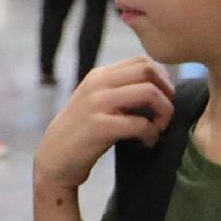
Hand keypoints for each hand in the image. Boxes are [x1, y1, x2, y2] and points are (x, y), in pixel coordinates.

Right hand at [34, 59, 175, 210]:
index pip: (142, 60)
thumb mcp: (97, 102)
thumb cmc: (81, 133)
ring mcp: (97, 103)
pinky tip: (147, 143)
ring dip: (164, 112)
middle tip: (164, 114)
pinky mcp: (100, 126)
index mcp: (99, 75)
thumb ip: (120, 90)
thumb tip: (159, 87)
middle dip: (167, 92)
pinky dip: (152, 134)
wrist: (54, 159)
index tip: (163, 100)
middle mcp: (98, 83)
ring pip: (149, 92)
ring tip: (158, 128)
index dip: (162, 79)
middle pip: (148, 70)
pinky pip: (140, 123)